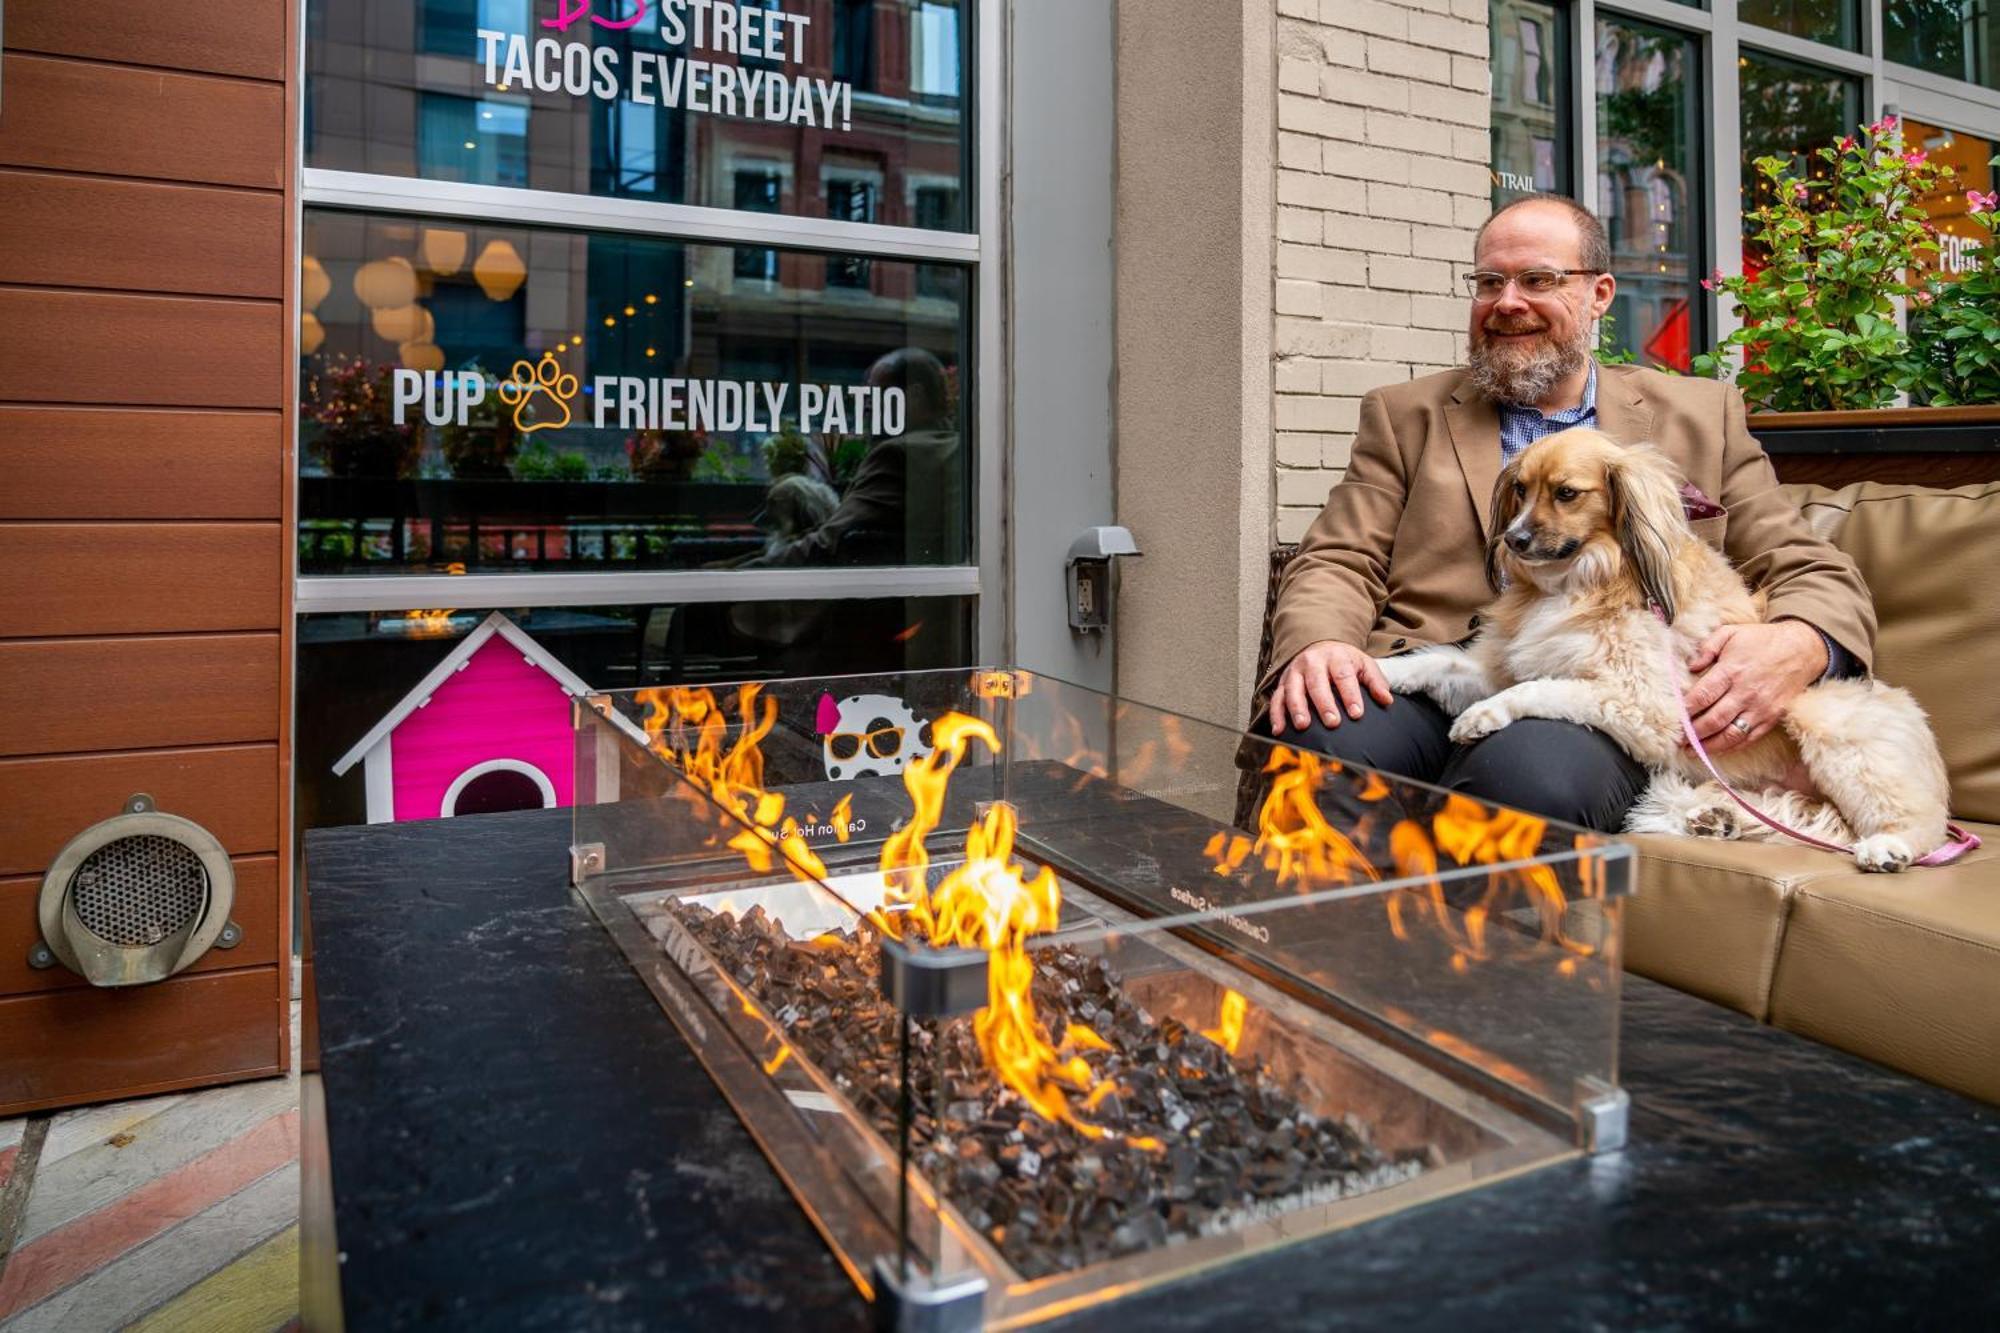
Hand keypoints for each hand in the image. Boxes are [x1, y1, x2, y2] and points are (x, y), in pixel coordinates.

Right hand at [1268, 640, 1392, 734]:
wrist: (1320, 646)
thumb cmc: (1344, 661)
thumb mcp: (1363, 665)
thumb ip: (1375, 682)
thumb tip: (1386, 700)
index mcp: (1335, 657)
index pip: (1343, 675)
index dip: (1350, 695)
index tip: (1357, 713)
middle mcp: (1312, 662)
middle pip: (1317, 682)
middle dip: (1324, 703)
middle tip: (1332, 722)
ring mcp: (1295, 672)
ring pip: (1293, 689)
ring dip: (1297, 708)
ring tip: (1303, 725)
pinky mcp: (1283, 683)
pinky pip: (1276, 698)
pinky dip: (1276, 714)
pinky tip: (1279, 730)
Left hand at [1681, 621, 1827, 757]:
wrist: (1803, 649)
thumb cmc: (1762, 640)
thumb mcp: (1731, 633)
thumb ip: (1707, 647)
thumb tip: (1691, 666)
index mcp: (1732, 671)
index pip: (1703, 696)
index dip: (1685, 711)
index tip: (1672, 718)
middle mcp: (1746, 693)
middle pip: (1713, 720)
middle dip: (1692, 733)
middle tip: (1677, 739)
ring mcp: (1760, 708)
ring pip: (1730, 734)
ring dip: (1708, 746)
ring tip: (1691, 750)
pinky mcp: (1772, 718)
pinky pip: (1748, 738)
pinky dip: (1731, 747)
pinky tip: (1716, 749)